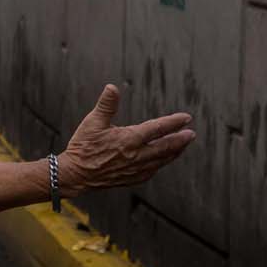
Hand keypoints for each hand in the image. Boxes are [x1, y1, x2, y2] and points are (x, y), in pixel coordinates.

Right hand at [57, 85, 194, 195]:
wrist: (75, 174)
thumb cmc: (83, 147)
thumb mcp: (92, 122)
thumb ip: (106, 105)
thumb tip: (112, 87)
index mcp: (129, 139)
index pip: (157, 128)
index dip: (173, 122)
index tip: (186, 118)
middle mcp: (136, 155)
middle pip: (166, 146)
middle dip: (180, 140)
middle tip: (191, 134)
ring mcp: (135, 169)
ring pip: (162, 160)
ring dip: (174, 152)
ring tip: (182, 147)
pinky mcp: (131, 179)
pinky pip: (152, 171)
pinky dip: (161, 164)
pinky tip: (162, 161)